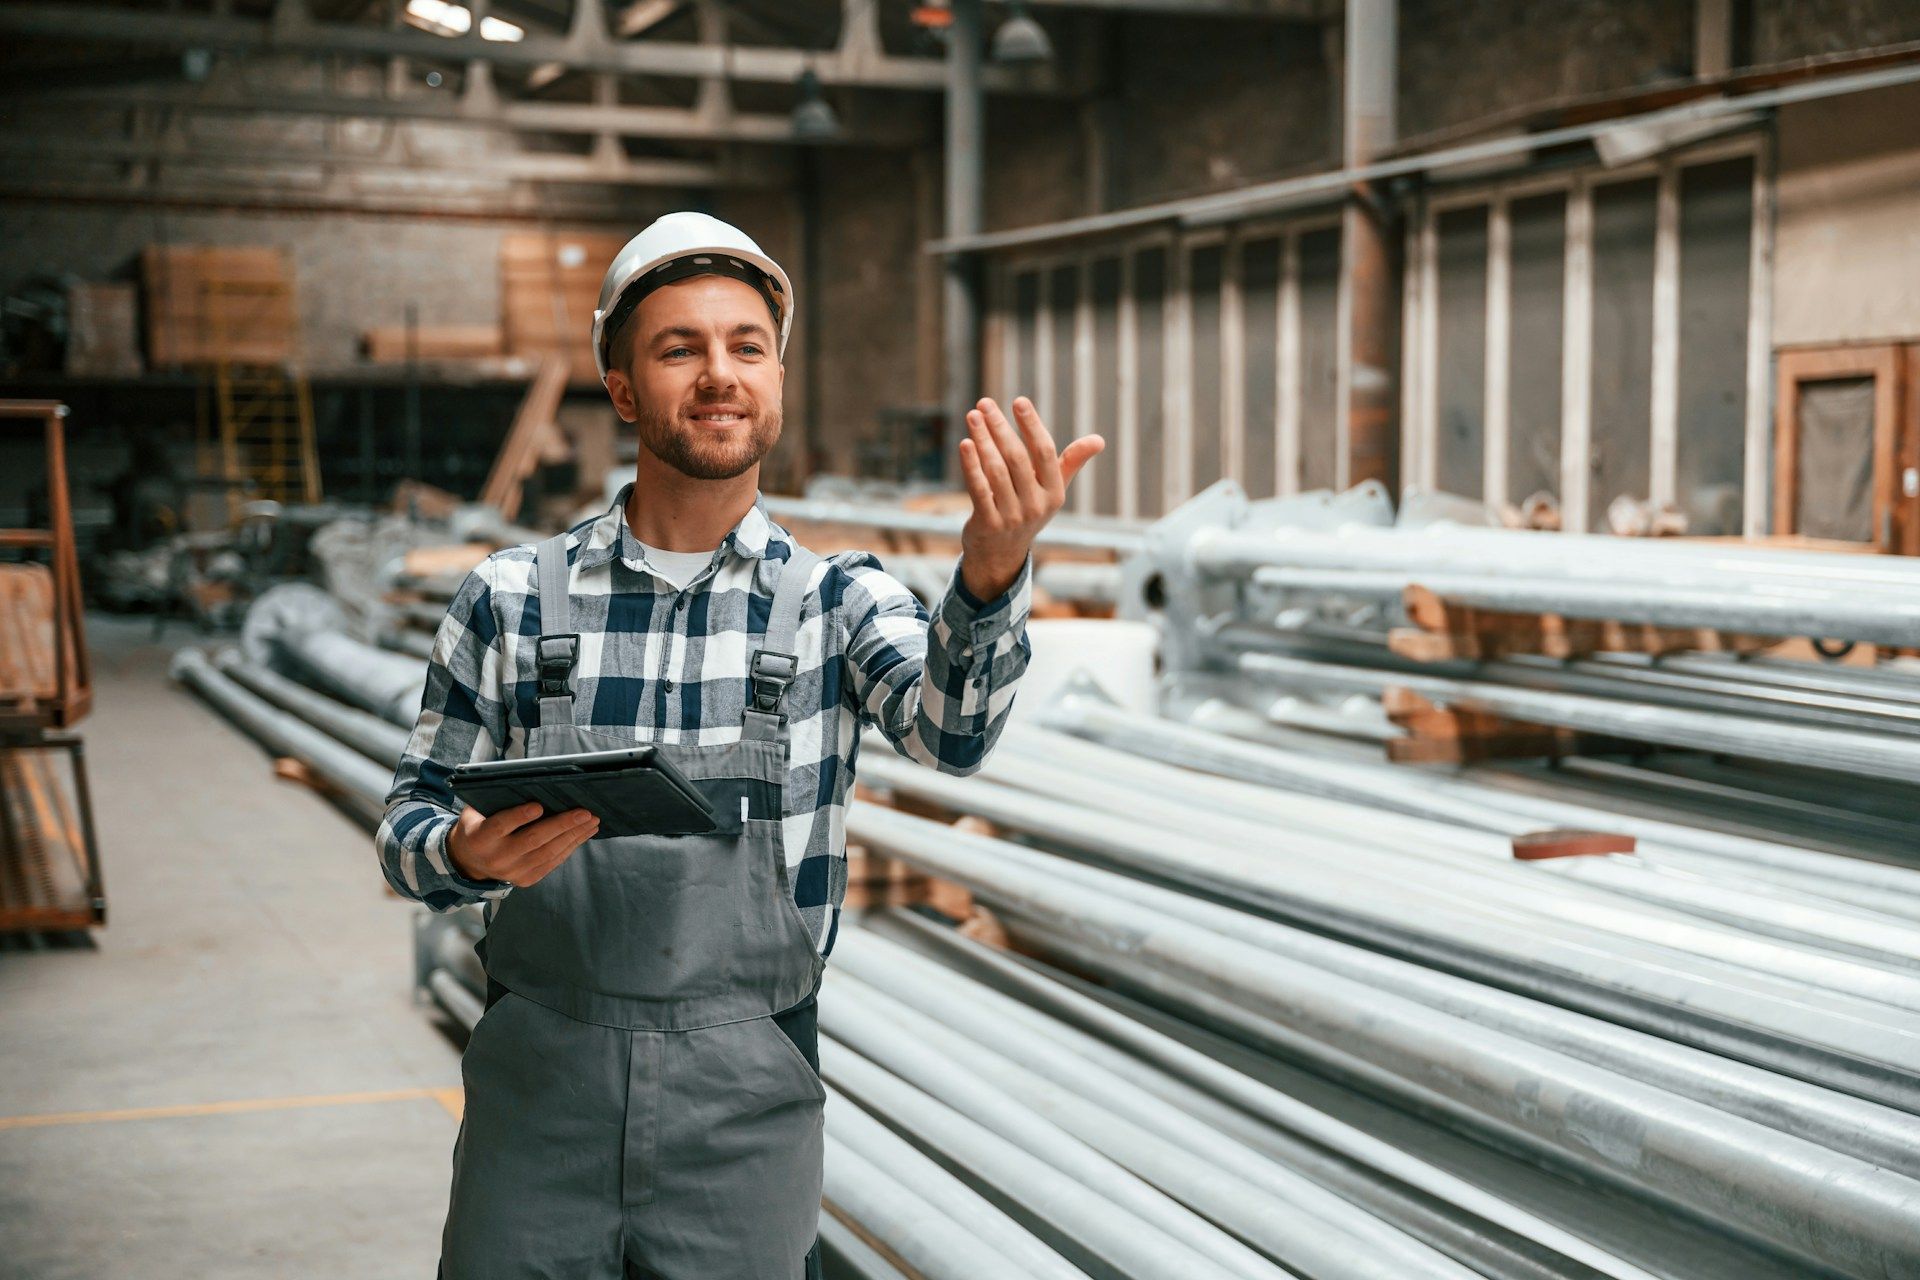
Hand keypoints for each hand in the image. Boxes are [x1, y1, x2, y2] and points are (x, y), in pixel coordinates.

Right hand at [447, 802, 598, 886]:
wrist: (470, 861)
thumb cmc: (479, 825)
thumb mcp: (477, 811)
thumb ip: (496, 800)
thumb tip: (530, 782)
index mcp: (480, 838)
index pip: (500, 826)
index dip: (519, 817)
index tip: (538, 806)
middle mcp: (496, 858)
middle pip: (532, 840)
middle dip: (561, 825)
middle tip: (584, 812)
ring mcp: (512, 872)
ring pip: (547, 853)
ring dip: (573, 836)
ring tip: (592, 821)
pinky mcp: (526, 879)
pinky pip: (552, 862)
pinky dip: (570, 847)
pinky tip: (583, 834)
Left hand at [957, 396, 1103, 600]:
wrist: (1001, 554)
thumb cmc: (1028, 510)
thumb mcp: (1052, 490)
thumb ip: (1071, 462)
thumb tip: (1099, 440)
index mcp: (1054, 492)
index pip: (1045, 452)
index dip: (1032, 425)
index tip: (1019, 401)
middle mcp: (1036, 505)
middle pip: (1017, 458)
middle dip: (1000, 427)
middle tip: (985, 402)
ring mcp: (1012, 516)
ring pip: (996, 470)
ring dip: (983, 440)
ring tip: (973, 417)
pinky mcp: (988, 524)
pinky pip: (979, 489)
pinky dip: (971, 466)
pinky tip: (965, 444)